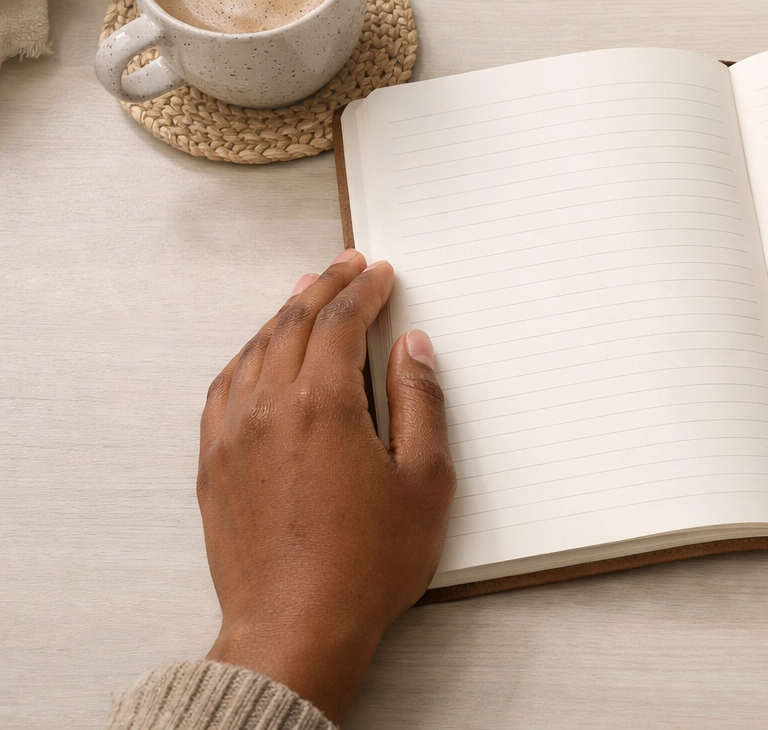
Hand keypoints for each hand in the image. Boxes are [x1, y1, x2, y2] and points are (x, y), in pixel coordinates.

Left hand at [198, 250, 454, 721]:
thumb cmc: (365, 565)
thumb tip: (413, 348)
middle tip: (346, 266)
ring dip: (283, 314)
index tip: (379, 273)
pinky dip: (247, 356)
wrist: (295, 628)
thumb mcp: (425, 482)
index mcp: (323, 406)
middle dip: (323, 288)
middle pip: (293, 324)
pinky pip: (224, 388)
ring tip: (304, 295)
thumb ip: (422, 404)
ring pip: (254, 350)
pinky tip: (258, 355)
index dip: (363, 290)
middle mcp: (269, 409)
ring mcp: (233, 436)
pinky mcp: (213, 464)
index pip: (341, 322)